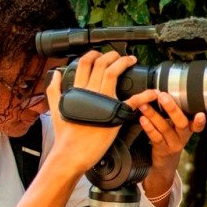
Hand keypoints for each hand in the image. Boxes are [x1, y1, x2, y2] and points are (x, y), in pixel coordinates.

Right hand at [47, 50, 145, 173]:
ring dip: (124, 63)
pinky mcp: (115, 114)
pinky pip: (132, 101)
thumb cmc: (65, 134)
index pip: (84, 64)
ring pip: (113, 73)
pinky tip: (152, 92)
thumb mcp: (56, 108)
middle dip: (112, 55)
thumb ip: (54, 90)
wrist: (72, 152)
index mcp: (77, 90)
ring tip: (131, 60)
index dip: (93, 55)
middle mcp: (90, 92)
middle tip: (118, 55)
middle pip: (101, 64)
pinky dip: (144, 95)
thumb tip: (55, 75)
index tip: (99, 54)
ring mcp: (103, 101)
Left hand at [137, 92, 206, 202]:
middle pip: (181, 123)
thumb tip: (162, 91)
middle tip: (163, 96)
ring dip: (153, 115)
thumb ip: (175, 114)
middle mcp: (183, 137)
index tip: (201, 115)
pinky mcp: (162, 150)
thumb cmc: (170, 139)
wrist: (165, 164)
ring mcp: (173, 145)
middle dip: (172, 109)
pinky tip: (142, 119)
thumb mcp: (177, 128)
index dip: (200, 121)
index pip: (198, 125)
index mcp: (189, 129)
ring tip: (144, 104)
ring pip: (165, 128)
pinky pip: (155, 137)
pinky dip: (149, 127)